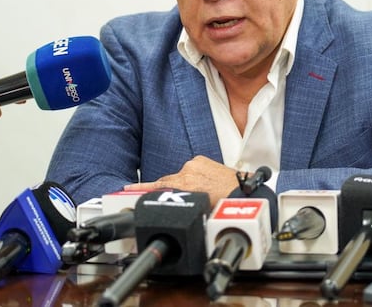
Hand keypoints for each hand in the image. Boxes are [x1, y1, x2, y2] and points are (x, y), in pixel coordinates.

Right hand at [125, 156, 239, 206]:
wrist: (245, 192)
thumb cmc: (224, 205)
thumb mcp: (198, 210)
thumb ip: (181, 206)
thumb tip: (172, 211)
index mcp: (185, 185)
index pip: (157, 187)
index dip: (140, 189)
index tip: (126, 189)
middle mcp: (188, 171)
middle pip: (167, 181)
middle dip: (162, 189)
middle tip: (151, 195)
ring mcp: (195, 164)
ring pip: (180, 176)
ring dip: (183, 184)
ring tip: (194, 196)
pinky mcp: (202, 160)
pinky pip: (191, 169)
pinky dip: (192, 177)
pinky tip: (200, 186)